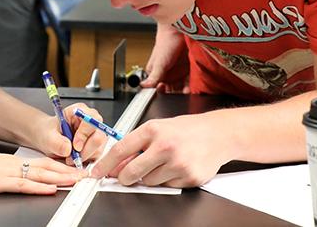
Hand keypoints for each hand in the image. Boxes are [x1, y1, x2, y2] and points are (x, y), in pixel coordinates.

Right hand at [0, 147, 83, 193]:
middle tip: (84, 174)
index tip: (74, 169)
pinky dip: (38, 187)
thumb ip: (1, 168)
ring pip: (38, 175)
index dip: (59, 165)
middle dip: (67, 171)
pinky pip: (22, 185)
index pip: (40, 162)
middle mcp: (11, 164)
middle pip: (45, 166)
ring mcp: (5, 173)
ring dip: (59, 178)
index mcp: (9, 160)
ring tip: (76, 180)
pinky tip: (49, 189)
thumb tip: (14, 175)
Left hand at [30, 103, 106, 164]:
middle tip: (71, 157)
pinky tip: (75, 159)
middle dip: (85, 150)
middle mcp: (91, 122)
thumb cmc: (49, 132)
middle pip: (99, 137)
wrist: (48, 139)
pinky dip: (85, 161)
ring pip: (98, 149)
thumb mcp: (48, 136)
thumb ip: (56, 142)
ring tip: (69, 158)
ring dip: (83, 157)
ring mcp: (95, 135)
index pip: (91, 120)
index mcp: (80, 111)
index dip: (84, 134)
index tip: (75, 146)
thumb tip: (68, 149)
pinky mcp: (96, 147)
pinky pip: (96, 157)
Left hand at [90, 113, 228, 187]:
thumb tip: (116, 164)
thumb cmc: (188, 130)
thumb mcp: (159, 128)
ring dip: (150, 177)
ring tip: (163, 163)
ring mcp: (177, 163)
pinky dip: (167, 181)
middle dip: (124, 177)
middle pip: (131, 172)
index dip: (105, 163)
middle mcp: (165, 146)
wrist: (218, 134)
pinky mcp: (189, 177)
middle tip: (126, 175)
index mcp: (153, 130)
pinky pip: (167, 187)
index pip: (121, 149)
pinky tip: (176, 167)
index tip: (97, 172)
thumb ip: (137, 144)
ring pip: (149, 182)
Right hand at [141, 26, 190, 93]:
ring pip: (181, 88)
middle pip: (170, 90)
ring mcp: (179, 72)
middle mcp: (167, 74)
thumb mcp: (159, 62)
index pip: (157, 88)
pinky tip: (193, 88)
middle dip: (174, 94)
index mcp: (156, 73)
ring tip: (186, 91)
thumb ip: (153, 76)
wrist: (181, 29)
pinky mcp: (190, 70)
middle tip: (177, 93)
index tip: (164, 92)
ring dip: (184, 92)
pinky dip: (192, 87)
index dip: (161, 92)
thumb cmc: (167, 41)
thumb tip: (143, 86)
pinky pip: (191, 82)